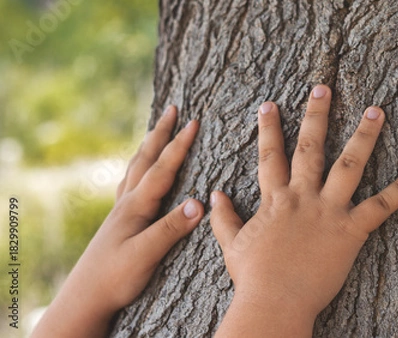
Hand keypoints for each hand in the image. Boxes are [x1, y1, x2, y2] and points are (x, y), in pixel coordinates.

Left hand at [32, 106, 202, 337]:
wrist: (84, 297)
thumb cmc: (114, 278)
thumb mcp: (145, 254)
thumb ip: (171, 228)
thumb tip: (199, 203)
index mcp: (136, 206)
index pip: (162, 169)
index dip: (179, 145)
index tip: (194, 122)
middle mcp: (127, 202)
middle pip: (145, 159)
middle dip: (160, 132)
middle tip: (172, 109)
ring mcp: (121, 211)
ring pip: (136, 168)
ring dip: (149, 146)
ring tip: (157, 130)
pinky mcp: (120, 221)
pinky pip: (131, 182)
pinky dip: (139, 167)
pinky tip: (140, 172)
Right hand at [211, 85, 397, 336]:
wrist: (274, 301)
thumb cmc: (253, 277)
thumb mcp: (231, 244)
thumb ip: (224, 218)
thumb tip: (216, 194)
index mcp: (275, 200)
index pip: (271, 156)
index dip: (269, 129)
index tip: (270, 104)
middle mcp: (302, 197)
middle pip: (310, 148)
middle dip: (316, 115)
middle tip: (324, 88)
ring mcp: (328, 211)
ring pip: (349, 165)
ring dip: (364, 136)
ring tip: (376, 111)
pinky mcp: (351, 231)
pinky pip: (380, 206)